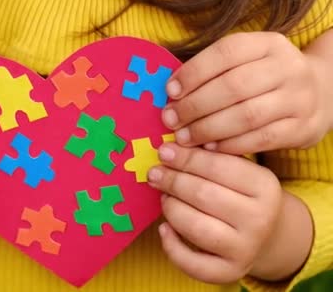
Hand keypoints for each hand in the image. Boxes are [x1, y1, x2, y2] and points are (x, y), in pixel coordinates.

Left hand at [147, 143, 283, 282]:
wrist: (265, 233)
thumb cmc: (240, 193)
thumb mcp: (237, 169)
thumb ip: (210, 156)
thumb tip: (171, 148)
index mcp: (265, 185)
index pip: (218, 166)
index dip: (186, 158)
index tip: (163, 151)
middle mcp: (261, 218)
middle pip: (204, 195)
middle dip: (173, 181)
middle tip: (154, 173)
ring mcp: (247, 247)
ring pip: (195, 227)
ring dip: (171, 209)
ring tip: (163, 197)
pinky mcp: (231, 271)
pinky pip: (194, 263)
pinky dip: (172, 246)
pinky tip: (164, 228)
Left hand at [162, 32, 332, 153]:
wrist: (321, 93)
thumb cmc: (263, 79)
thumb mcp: (245, 62)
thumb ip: (212, 72)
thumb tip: (170, 93)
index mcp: (268, 44)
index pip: (226, 52)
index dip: (194, 72)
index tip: (170, 91)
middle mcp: (288, 67)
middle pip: (234, 86)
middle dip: (195, 105)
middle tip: (170, 119)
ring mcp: (300, 98)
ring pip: (247, 115)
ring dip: (208, 128)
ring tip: (183, 137)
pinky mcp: (304, 127)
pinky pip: (261, 139)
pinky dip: (231, 145)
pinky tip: (209, 148)